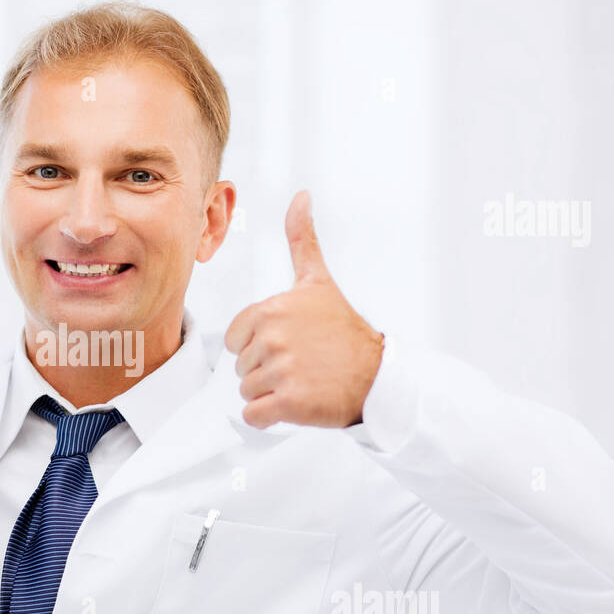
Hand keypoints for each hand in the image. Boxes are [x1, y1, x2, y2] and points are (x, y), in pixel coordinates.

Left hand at [224, 191, 384, 428]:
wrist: (378, 377)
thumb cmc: (345, 332)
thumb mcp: (319, 282)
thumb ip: (302, 240)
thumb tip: (301, 196)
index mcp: (270, 309)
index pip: (235, 339)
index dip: (259, 346)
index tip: (290, 344)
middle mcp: (272, 337)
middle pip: (240, 366)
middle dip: (266, 371)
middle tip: (301, 365)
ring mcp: (280, 370)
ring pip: (246, 392)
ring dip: (270, 394)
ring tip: (302, 382)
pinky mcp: (288, 402)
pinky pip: (252, 416)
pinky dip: (268, 417)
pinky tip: (295, 404)